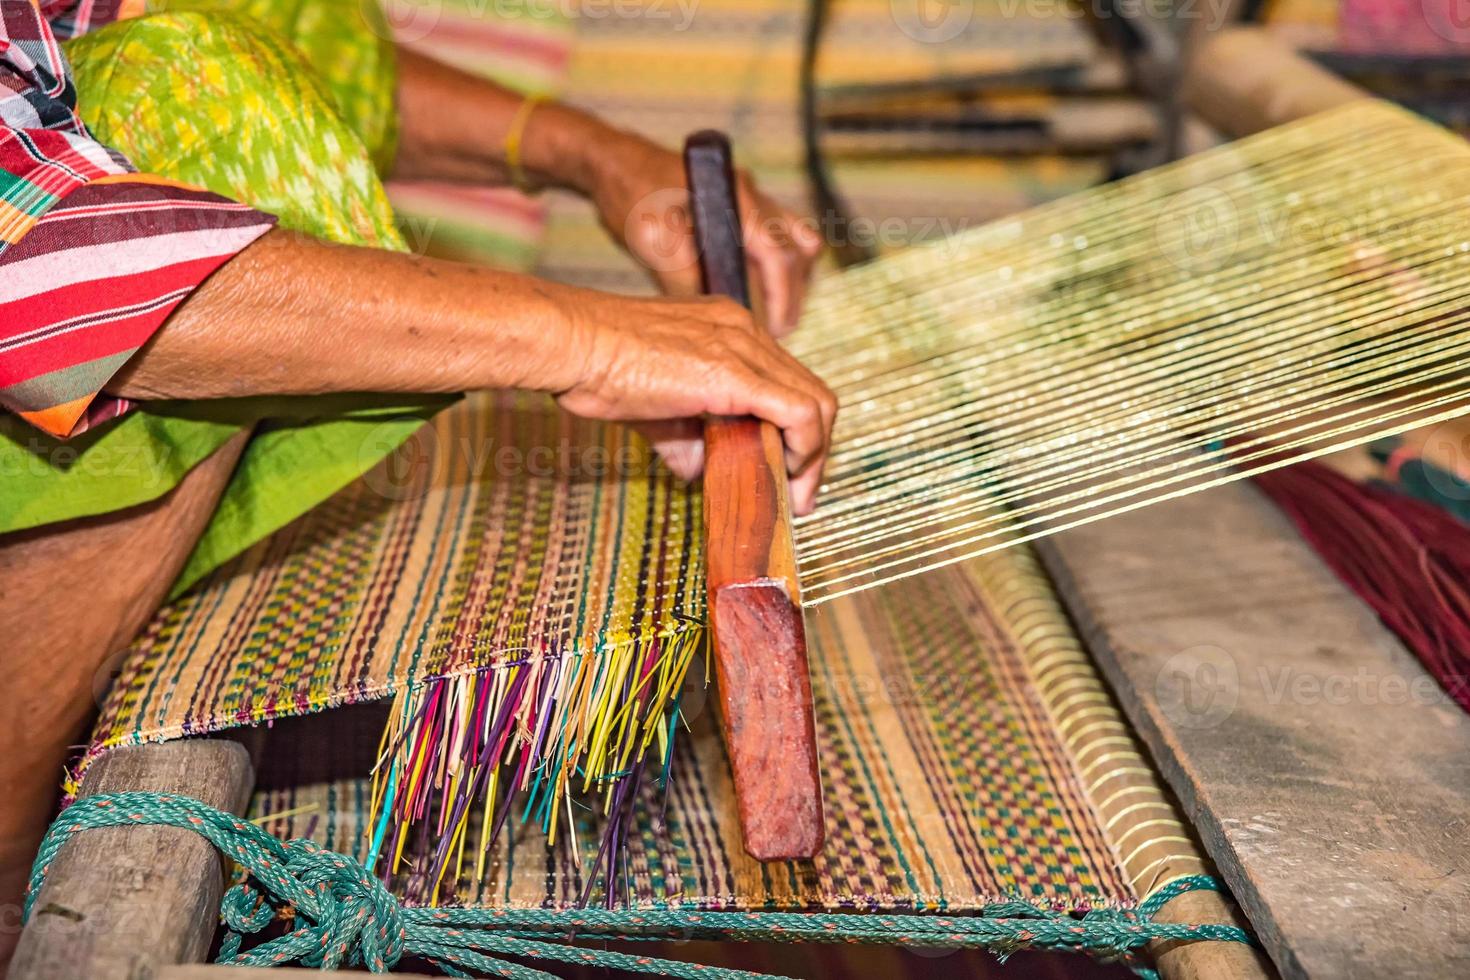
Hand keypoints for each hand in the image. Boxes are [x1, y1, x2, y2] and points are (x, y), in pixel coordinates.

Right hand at [551, 288, 835, 513]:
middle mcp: (745, 330)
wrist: (571, 344)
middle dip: (815, 449)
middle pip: (812, 392)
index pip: (788, 380)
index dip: (798, 430)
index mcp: (729, 329)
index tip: (789, 469)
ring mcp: (744, 346)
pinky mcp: (736, 372)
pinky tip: (786, 478)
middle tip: (799, 492)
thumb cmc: (596, 367)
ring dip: (813, 457)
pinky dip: (804, 451)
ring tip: (794, 495)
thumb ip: (685, 437)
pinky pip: (799, 414)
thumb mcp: (653, 407)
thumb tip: (699, 470)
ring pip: (816, 404)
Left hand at [585, 131, 823, 336]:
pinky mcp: (742, 206)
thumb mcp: (650, 240)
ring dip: (791, 277)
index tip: (778, 329)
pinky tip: (755, 290)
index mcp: (732, 197)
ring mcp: (750, 197)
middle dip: (794, 292)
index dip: (784, 296)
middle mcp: (750, 194)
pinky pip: (779, 236)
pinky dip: (776, 266)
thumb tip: (715, 312)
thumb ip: (683, 276)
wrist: (616, 163)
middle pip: (799, 246)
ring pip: (796, 239)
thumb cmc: (629, 194)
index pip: (778, 252)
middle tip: (777, 330)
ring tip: (772, 313)